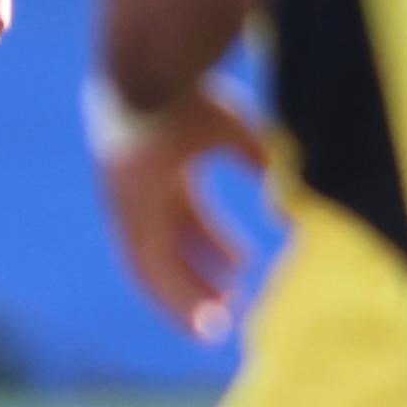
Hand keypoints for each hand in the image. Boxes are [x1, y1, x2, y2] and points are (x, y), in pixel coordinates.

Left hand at [97, 84, 268, 340]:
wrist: (147, 78)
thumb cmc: (191, 94)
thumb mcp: (234, 128)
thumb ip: (257, 159)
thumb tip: (283, 199)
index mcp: (165, 166)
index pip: (188, 217)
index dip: (216, 244)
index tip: (245, 269)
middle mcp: (141, 192)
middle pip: (169, 247)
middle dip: (200, 279)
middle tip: (230, 308)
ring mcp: (128, 207)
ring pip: (154, 268)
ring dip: (185, 300)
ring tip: (218, 327)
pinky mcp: (124, 220)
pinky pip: (147, 271)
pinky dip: (173, 298)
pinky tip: (201, 317)